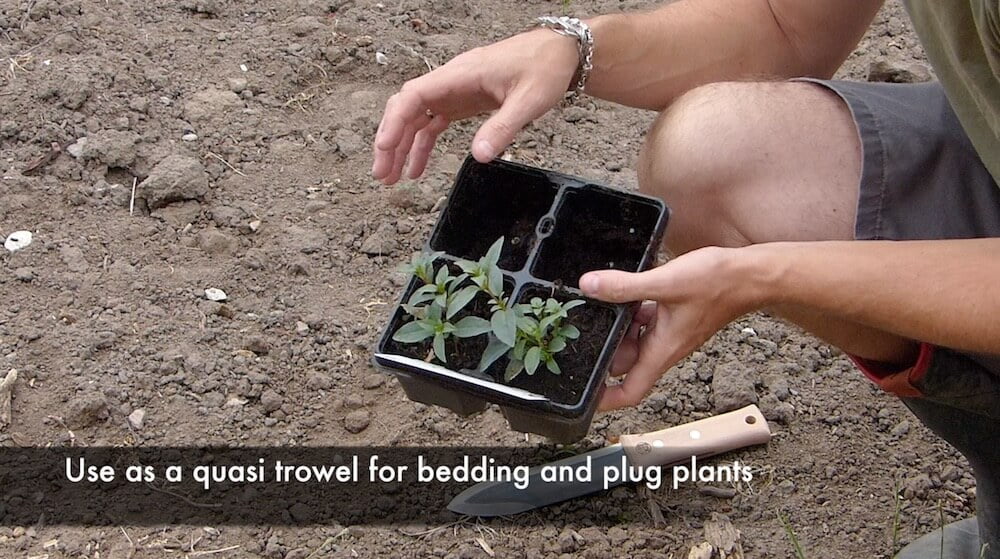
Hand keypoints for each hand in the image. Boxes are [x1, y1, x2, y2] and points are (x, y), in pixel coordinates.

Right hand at [372, 29, 578, 184]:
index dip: (395, 121)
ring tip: (391, 178)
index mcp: (460, 74)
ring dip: (401, 147)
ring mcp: (454, 92)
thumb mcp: (529, 100)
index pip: (414, 95)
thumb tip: (480, 155)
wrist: (560, 54)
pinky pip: (434, 124)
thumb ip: (503, 127)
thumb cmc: (544, 68)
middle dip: (391, 141)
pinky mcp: (462, 102)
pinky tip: (416, 168)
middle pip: (407, 109)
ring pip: (416, 118)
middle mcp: (450, 82)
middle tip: (382, 174)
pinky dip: (422, 145)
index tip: (385, 147)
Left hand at [579, 247, 764, 410]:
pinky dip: (633, 311)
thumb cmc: (719, 285)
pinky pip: (646, 321)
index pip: (630, 392)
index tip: (584, 395)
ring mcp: (670, 332)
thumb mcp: (665, 284)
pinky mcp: (674, 316)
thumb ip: (625, 286)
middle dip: (606, 350)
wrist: (750, 275)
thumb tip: (590, 286)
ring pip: (635, 340)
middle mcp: (665, 347)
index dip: (605, 399)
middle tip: (588, 326)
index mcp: (662, 351)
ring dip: (620, 327)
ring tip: (606, 303)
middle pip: (626, 364)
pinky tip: (628, 290)